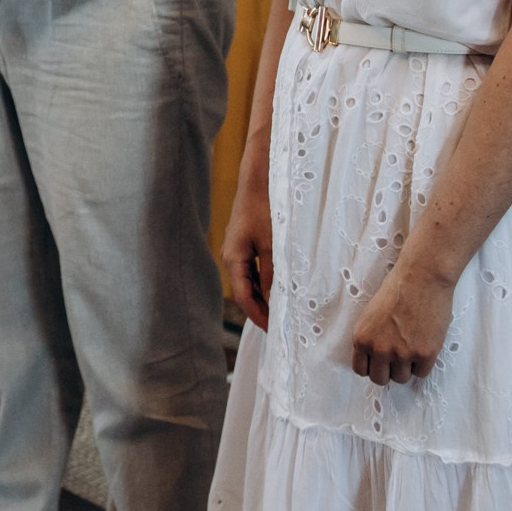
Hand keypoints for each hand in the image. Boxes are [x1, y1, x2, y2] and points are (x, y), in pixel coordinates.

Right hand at [221, 172, 273, 330]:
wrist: (258, 179)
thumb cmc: (265, 208)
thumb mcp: (272, 245)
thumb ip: (272, 274)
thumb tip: (273, 301)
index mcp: (233, 258)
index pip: (243, 296)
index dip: (258, 316)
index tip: (273, 331)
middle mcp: (231, 256)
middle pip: (244, 291)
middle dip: (260, 309)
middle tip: (279, 327)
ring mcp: (237, 249)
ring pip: (248, 281)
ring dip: (262, 296)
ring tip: (280, 311)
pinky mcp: (244, 242)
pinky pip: (251, 269)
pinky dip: (262, 282)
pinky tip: (276, 287)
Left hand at [350, 263, 455, 384]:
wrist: (421, 278)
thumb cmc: (397, 290)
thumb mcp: (371, 315)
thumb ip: (371, 338)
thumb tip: (375, 359)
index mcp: (362, 338)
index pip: (361, 370)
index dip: (372, 366)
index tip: (380, 362)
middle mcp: (379, 349)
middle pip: (380, 379)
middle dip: (388, 371)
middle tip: (397, 358)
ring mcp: (402, 354)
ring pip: (401, 378)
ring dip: (406, 368)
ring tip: (412, 347)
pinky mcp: (425, 354)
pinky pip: (421, 373)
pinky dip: (423, 364)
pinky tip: (424, 346)